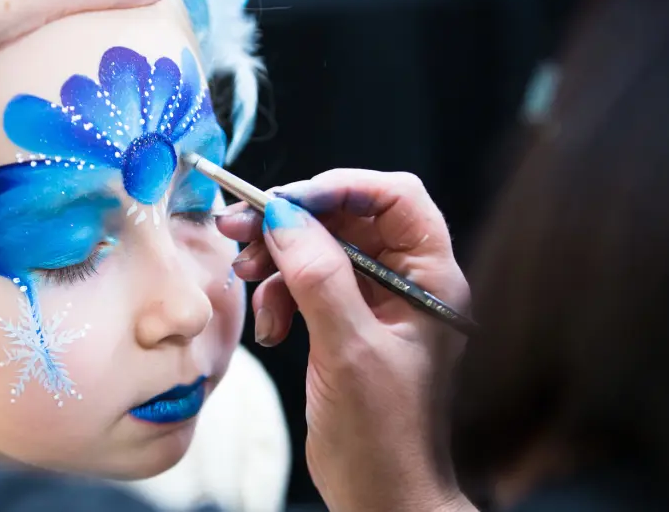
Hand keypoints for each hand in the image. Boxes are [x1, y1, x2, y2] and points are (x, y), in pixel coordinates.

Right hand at [217, 170, 473, 511]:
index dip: (339, 188)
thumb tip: (283, 216)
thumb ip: (318, 276)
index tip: (285, 201)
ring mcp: (373, 301)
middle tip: (239, 229)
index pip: (394, 197)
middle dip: (291, 223)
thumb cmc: (384, 435)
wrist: (380, 495)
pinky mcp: (345, 321)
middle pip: (347, 219)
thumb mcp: (349, 349)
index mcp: (429, 278)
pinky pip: (306, 283)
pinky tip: (271, 328)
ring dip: (278, 260)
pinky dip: (280, 295)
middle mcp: (405, 281)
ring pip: (319, 248)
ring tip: (248, 280)